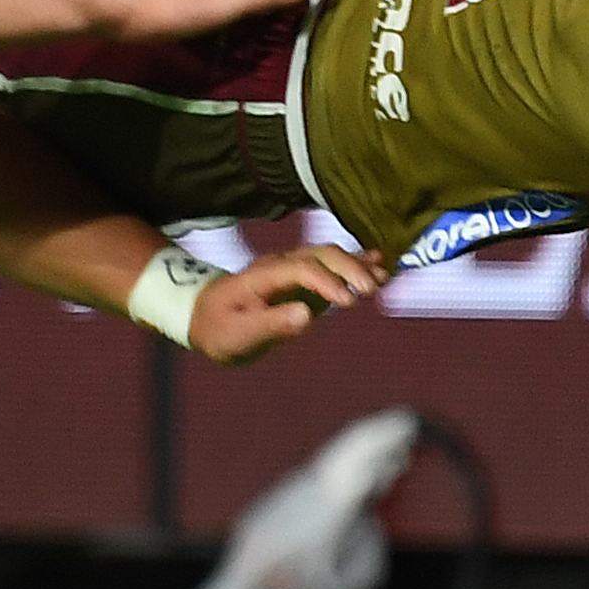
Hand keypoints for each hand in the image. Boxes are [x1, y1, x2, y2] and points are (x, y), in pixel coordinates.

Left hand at [190, 243, 388, 363]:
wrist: (203, 315)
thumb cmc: (219, 327)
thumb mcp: (238, 334)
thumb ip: (272, 324)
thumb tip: (308, 315)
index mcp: (263, 275)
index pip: (302, 269)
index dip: (328, 282)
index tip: (349, 302)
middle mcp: (281, 264)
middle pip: (321, 255)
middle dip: (349, 268)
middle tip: (373, 289)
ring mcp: (293, 268)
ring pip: (330, 256)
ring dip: (357, 265)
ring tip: (385, 277)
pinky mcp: (303, 278)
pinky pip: (332, 266)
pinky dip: (356, 264)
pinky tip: (380, 266)